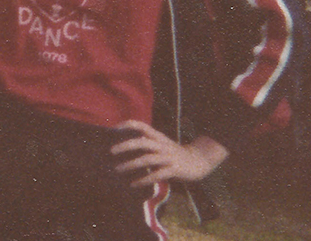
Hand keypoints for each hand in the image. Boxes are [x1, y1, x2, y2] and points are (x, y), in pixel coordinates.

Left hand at [110, 120, 228, 187]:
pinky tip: (134, 184)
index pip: (142, 125)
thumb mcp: (162, 144)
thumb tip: (125, 147)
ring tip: (118, 169)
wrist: (199, 161)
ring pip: (147, 158)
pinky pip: (157, 174)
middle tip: (111, 151)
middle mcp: (162, 144)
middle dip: (125, 146)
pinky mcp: (174, 169)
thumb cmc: (174, 154)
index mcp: (158, 137)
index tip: (114, 129)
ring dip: (131, 164)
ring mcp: (168, 157)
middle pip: (142, 141)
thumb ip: (148, 144)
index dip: (128, 125)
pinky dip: (144, 179)